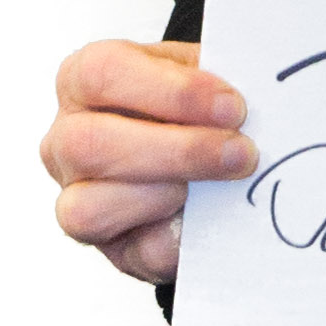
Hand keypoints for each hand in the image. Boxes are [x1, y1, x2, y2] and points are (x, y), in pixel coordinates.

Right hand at [40, 38, 256, 282]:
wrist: (199, 158)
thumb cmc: (191, 107)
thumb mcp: (199, 76)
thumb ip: (214, 78)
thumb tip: (260, 94)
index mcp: (82, 81)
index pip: (102, 74)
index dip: (172, 92)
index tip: (231, 106)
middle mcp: (65, 140)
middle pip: (91, 144)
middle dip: (179, 150)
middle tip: (241, 152)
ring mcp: (76, 198)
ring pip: (89, 208)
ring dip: (168, 194)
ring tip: (222, 184)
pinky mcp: (112, 247)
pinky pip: (134, 251)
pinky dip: (178, 237)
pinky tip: (208, 219)